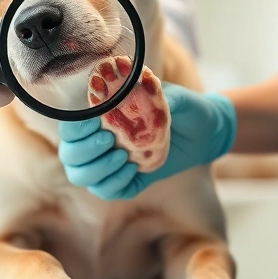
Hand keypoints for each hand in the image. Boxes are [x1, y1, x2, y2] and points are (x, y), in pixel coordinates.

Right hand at [57, 84, 235, 199]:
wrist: (207, 130)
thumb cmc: (185, 107)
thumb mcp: (171, 96)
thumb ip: (151, 93)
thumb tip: (133, 87)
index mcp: (102, 115)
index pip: (70, 125)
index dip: (74, 128)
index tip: (93, 121)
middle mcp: (100, 139)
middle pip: (70, 156)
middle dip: (84, 151)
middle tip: (110, 140)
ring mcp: (112, 162)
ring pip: (82, 176)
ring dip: (98, 170)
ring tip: (124, 157)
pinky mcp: (129, 179)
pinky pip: (107, 191)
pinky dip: (115, 184)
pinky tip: (133, 171)